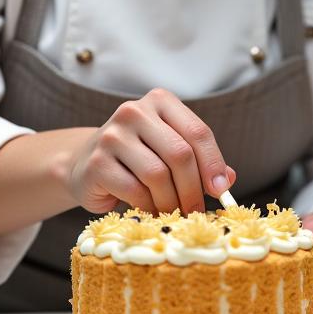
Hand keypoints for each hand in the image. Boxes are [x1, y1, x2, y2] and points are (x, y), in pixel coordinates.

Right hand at [67, 88, 235, 215]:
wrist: (84, 164)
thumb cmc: (137, 158)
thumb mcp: (169, 151)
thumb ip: (199, 161)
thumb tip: (228, 180)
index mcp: (160, 101)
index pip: (197, 131)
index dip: (213, 164)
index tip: (221, 191)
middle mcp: (135, 111)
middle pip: (180, 154)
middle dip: (193, 189)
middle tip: (196, 211)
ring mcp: (112, 134)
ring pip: (158, 175)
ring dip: (171, 202)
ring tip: (172, 212)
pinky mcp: (97, 161)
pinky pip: (135, 191)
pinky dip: (148, 207)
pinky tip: (148, 210)